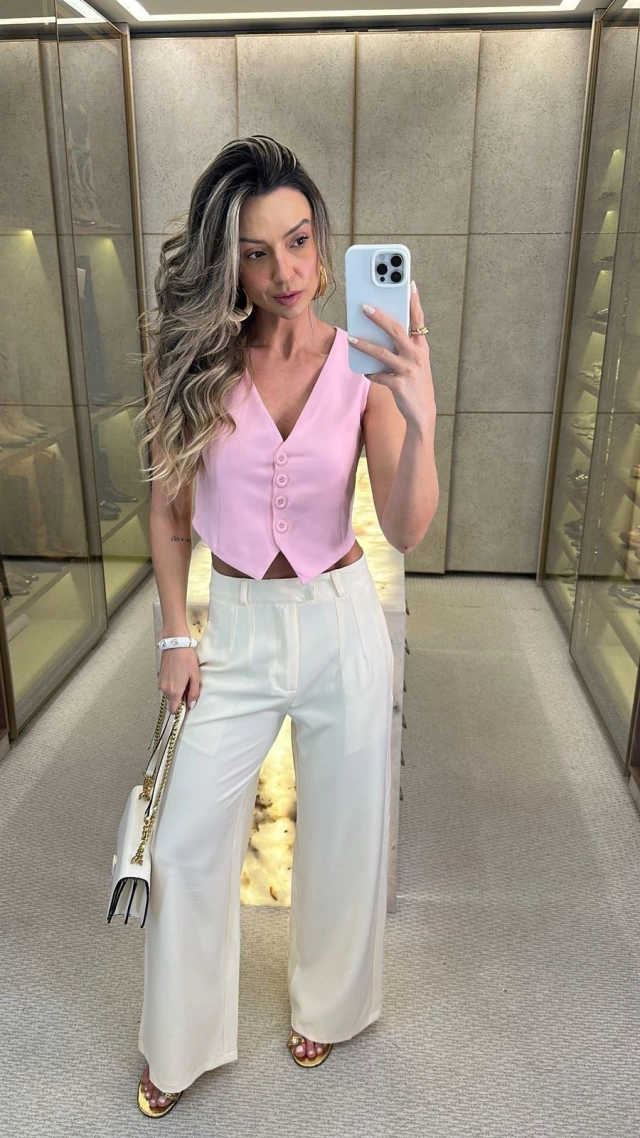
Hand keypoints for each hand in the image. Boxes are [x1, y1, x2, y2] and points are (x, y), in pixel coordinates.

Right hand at [159, 647, 200, 713]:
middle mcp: (165, 689)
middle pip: (171, 702)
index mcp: (174, 691)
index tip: (187, 705)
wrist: (175, 644)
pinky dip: (172, 685)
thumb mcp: (195, 676)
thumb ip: (193, 693)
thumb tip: (191, 705)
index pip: (173, 710)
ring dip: (175, 691)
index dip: (180, 710)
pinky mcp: (159, 677)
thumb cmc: (187, 659)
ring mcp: (160, 683)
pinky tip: (178, 675)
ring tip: (184, 679)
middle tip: (188, 688)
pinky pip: (166, 687)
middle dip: (179, 699)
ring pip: (168, 694)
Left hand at [349, 281, 435, 428]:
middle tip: (364, 306)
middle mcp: (416, 356)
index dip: (414, 301)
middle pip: (396, 330)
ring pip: (382, 352)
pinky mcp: (399, 385)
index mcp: (421, 347)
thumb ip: (403, 346)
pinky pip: (378, 375)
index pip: (418, 320)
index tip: (409, 283)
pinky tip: (365, 371)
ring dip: (364, 344)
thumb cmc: (415, 383)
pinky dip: (370, 373)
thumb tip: (380, 331)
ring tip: (350, 338)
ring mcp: (408, 370)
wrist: (422, 413)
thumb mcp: (415, 362)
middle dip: (379, 317)